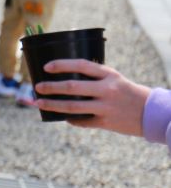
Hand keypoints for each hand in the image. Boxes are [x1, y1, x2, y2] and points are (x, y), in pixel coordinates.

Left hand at [34, 59, 151, 136]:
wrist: (149, 112)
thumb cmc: (125, 91)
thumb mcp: (113, 78)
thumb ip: (92, 76)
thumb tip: (62, 77)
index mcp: (108, 75)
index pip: (81, 65)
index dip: (62, 65)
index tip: (46, 67)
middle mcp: (107, 90)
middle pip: (72, 87)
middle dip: (51, 87)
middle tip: (37, 87)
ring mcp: (106, 107)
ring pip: (72, 106)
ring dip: (52, 105)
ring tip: (39, 103)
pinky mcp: (105, 122)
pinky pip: (81, 121)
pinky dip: (70, 119)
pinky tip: (62, 117)